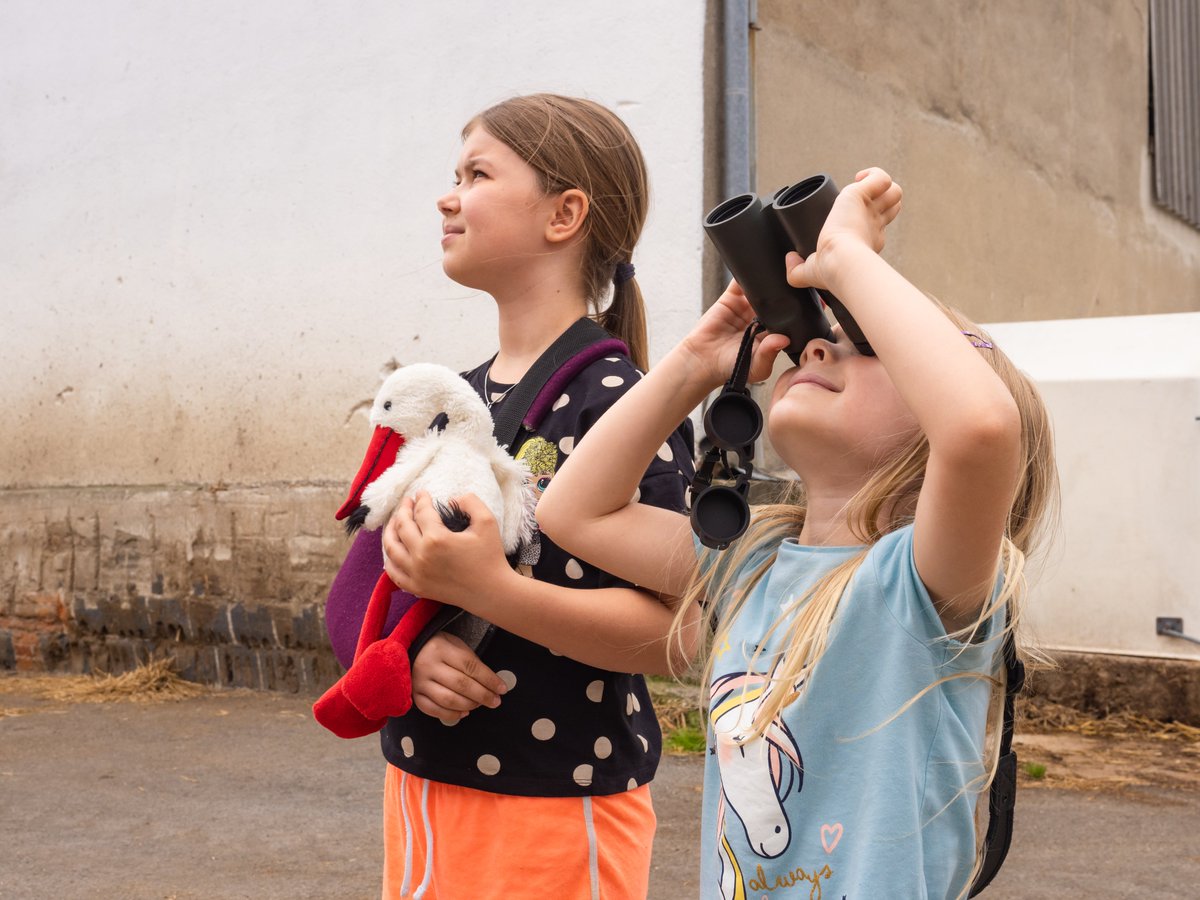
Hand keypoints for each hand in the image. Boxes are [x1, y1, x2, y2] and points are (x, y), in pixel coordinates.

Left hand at [382, 492, 512, 608]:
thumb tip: (452, 499)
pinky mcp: (416, 587)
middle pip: (402, 526)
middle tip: (408, 502)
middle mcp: (421, 556)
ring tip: (395, 521)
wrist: (491, 592)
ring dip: (390, 530)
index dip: (421, 499)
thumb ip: (470, 502)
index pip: (421, 512)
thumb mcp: (487, 521)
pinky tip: (394, 549)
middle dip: (403, 510)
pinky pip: (393, 572)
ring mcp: (416, 574)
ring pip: (391, 548)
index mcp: (437, 539)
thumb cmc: (490, 556)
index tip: (422, 493)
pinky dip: (389, 558)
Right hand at [411, 632, 507, 720]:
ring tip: (481, 705)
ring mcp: (419, 682)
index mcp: (441, 649)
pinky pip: (434, 711)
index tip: (502, 688)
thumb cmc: (438, 647)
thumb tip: (491, 683)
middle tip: (496, 701)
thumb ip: (470, 662)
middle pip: (461, 685)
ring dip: (469, 705)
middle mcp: (428, 666)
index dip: (489, 679)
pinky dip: (452, 715)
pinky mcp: (414, 695)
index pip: (470, 666)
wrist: (408, 650)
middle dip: (483, 695)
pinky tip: (464, 712)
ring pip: (448, 700)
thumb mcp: (454, 645)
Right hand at [678, 281, 791, 386]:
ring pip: (761, 289)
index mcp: (770, 333)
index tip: (802, 304)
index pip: (787, 318)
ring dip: (766, 281)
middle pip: (776, 300)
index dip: (795, 311)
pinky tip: (754, 271)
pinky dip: (746, 274)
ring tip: (776, 274)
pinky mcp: (731, 298)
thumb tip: (783, 340)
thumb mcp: (756, 367)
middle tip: (793, 284)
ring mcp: (746, 306)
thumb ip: (769, 354)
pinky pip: (740, 282)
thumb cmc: (730, 368)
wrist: (703, 361)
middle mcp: (760, 318)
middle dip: (783, 293)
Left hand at [785, 167, 901, 292]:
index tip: (845, 218)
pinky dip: (875, 174)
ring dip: (881, 186)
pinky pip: (882, 179)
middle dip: (879, 199)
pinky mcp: (865, 196)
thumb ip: (796, 271)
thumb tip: (790, 260)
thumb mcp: (809, 271)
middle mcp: (874, 224)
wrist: (840, 259)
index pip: (875, 223)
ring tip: (860, 188)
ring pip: (894, 192)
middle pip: (890, 206)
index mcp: (866, 239)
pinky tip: (858, 179)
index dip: (866, 217)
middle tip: (857, 202)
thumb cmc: (830, 268)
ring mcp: (873, 210)